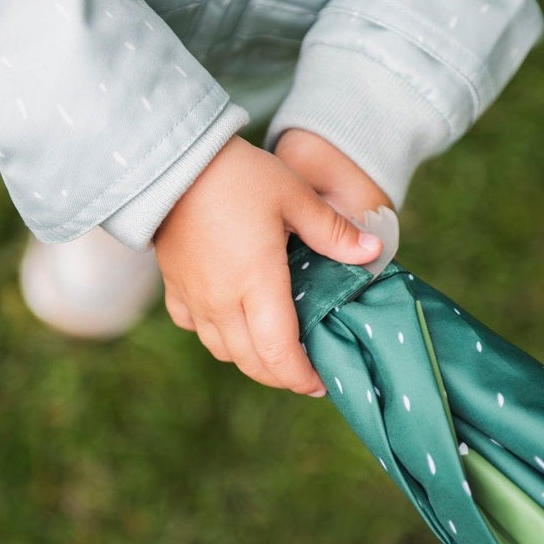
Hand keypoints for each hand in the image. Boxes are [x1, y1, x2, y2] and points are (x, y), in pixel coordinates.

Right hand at [154, 136, 383, 395]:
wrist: (169, 160)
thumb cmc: (238, 175)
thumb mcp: (294, 196)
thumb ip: (333, 231)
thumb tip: (373, 252)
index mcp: (257, 283)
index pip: (280, 353)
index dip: (301, 377)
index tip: (321, 383)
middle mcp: (222, 301)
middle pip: (252, 362)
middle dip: (281, 376)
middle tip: (305, 373)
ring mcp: (194, 297)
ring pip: (223, 351)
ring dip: (251, 360)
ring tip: (275, 352)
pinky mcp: (175, 286)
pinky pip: (196, 328)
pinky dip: (218, 337)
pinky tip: (232, 322)